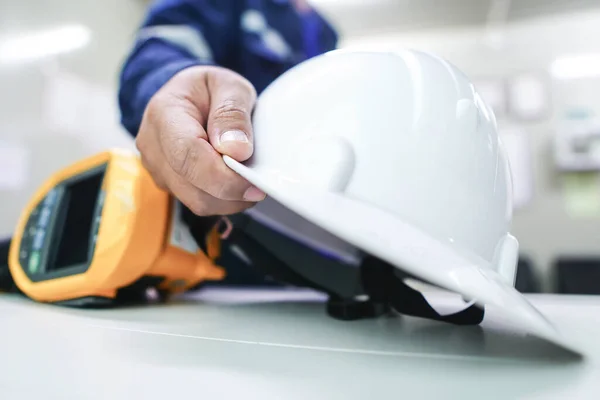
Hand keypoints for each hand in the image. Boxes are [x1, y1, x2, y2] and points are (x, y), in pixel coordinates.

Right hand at [136, 66, 265, 215]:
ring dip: (229, 199)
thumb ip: (233, 113)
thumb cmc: (208, 89)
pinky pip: (198, 202)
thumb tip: (236, 150)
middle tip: (260, 183)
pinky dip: (222, 199)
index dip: (223, 177)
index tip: (253, 183)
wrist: (189, 97)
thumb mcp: (229, 86)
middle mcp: (153, 146)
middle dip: (231, 192)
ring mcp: (157, 169)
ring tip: (248, 178)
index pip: (188, 156)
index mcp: (164, 114)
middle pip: (193, 188)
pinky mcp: (168, 185)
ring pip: (197, 202)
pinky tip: (233, 181)